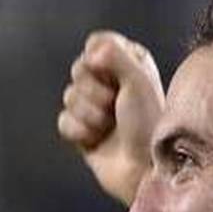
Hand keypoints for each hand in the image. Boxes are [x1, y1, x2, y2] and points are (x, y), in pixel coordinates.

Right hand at [57, 31, 163, 206]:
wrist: (144, 169)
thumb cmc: (149, 124)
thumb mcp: (138, 80)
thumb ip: (115, 54)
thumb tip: (91, 50)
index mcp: (129, 63)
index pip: (96, 42)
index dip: (99, 58)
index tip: (115, 75)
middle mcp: (111, 83)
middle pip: (78, 68)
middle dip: (94, 90)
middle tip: (114, 105)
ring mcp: (95, 108)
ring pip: (69, 95)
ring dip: (90, 114)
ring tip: (109, 126)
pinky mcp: (83, 132)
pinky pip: (64, 121)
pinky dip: (79, 131)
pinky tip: (96, 141)